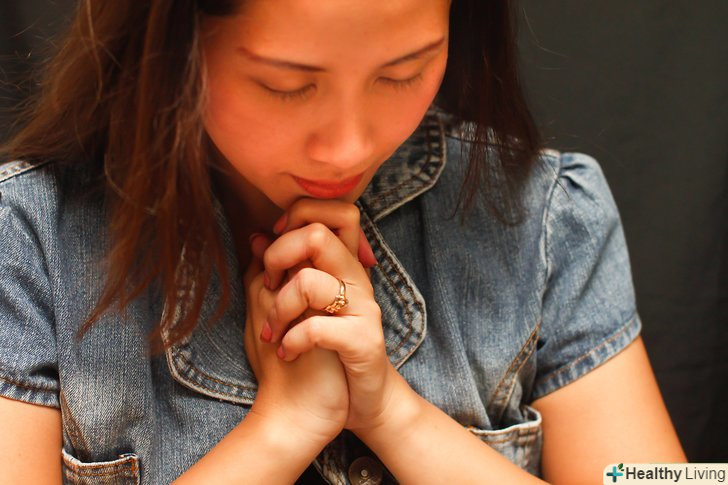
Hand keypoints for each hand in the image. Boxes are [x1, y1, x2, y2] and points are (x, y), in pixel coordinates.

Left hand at [260, 198, 397, 432]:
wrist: (331, 407)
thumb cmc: (308, 351)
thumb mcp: (289, 306)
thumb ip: (277, 269)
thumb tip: (256, 235)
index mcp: (341, 265)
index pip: (334, 212)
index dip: (298, 216)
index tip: (275, 241)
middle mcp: (356, 279)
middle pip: (319, 234)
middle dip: (278, 254)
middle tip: (270, 284)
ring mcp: (363, 309)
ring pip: (309, 281)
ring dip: (279, 307)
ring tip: (274, 331)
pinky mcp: (363, 340)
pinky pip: (318, 327)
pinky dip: (292, 340)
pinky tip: (287, 352)